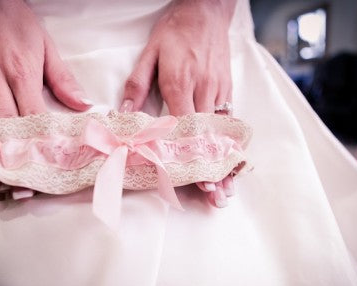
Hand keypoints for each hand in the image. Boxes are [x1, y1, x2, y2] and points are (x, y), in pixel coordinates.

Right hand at [0, 0, 91, 162]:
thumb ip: (62, 78)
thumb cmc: (12, 17)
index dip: (39, 145)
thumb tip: (81, 105)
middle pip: (3, 126)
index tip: (44, 168)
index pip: (31, 117)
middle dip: (13, 157)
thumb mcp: (45, 44)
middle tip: (19, 186)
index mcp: (19, 72)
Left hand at [120, 0, 235, 206]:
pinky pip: (227, 119)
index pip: (185, 128)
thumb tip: (125, 112)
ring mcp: (218, 89)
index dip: (190, 157)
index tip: (197, 181)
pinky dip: (229, 142)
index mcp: (180, 82)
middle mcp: (203, 89)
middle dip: (213, 169)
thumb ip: (137, 83)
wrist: (206, 9)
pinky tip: (232, 160)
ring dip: (225, 161)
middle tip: (217, 196)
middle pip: (207, 138)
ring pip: (221, 133)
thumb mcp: (150, 52)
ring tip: (228, 186)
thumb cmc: (176, 30)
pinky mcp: (226, 87)